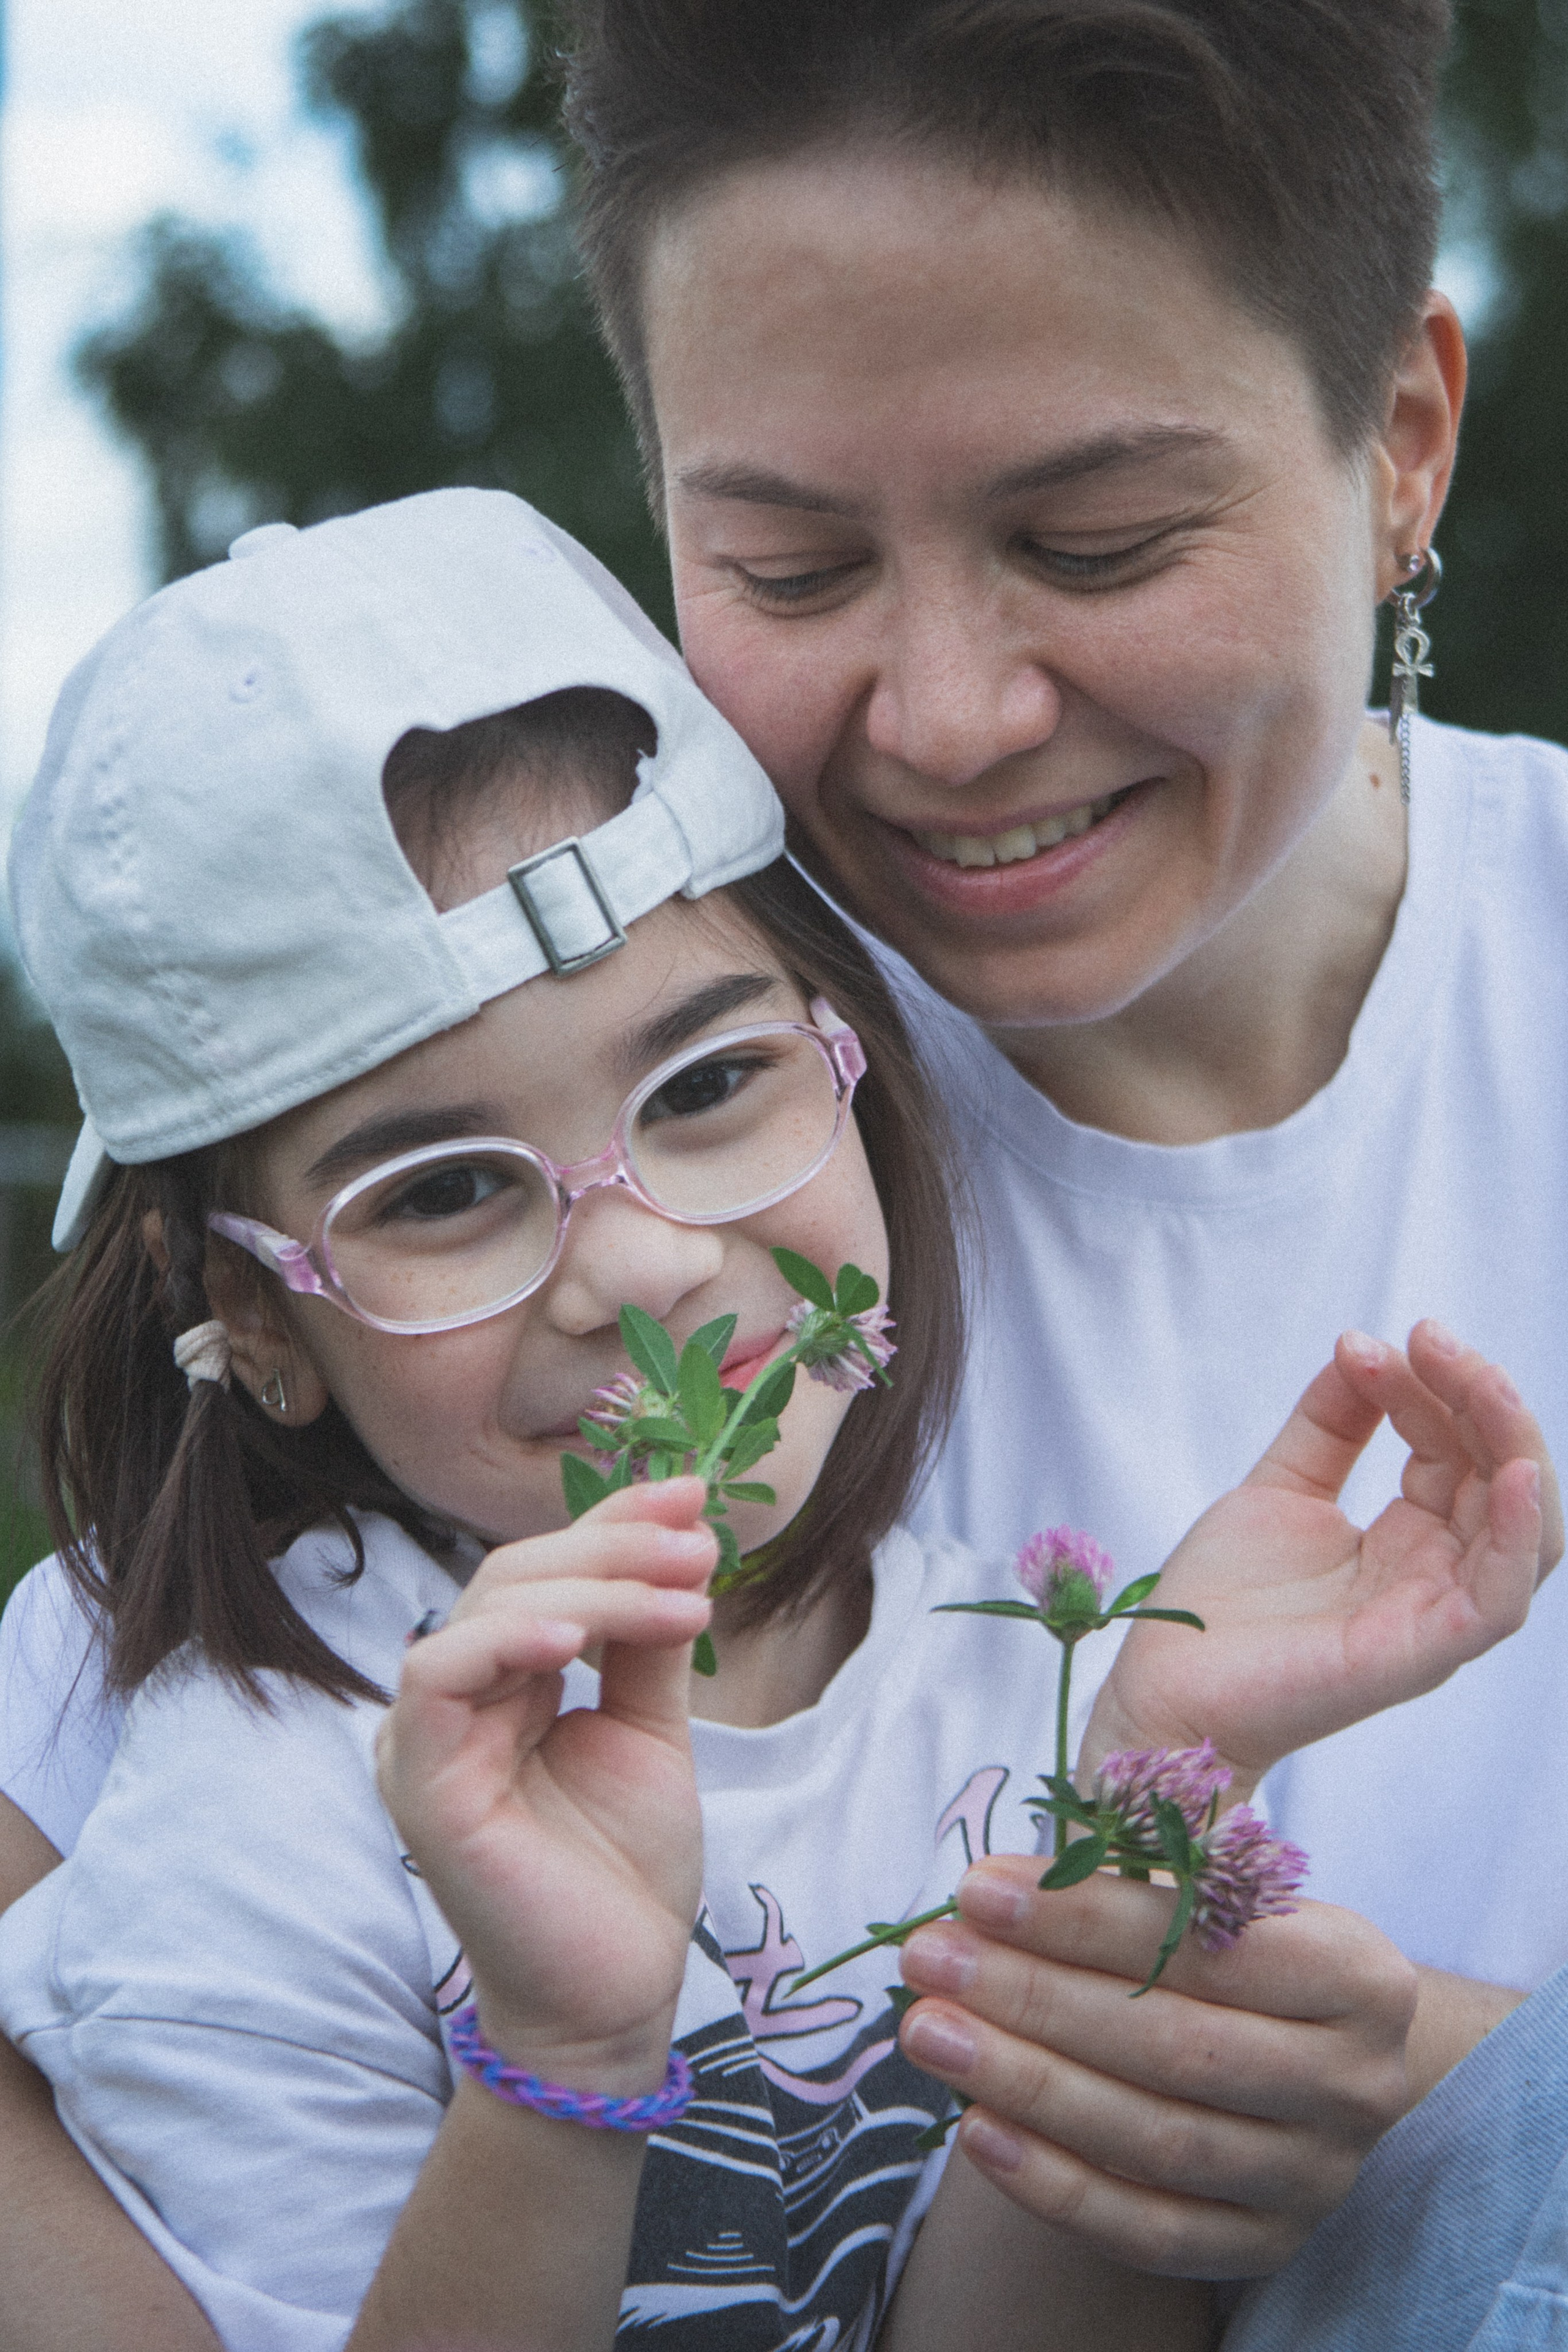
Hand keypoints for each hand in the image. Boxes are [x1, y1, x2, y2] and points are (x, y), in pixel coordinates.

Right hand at [375, 1479, 713, 2092]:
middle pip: (516, 1575)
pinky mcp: (421, 1781)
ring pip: (486, 1608)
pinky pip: (438, 1678)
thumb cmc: (624, 1869)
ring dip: (590, 1587)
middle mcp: (453, 1696)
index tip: (692, 1498)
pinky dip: (504, 1641)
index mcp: (500, 1678)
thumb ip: (648, 1640)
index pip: (545, 1571)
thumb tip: (680, 1540)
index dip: (614, 1524)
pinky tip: (574, 1639)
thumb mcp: (649, 1727)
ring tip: (680, 1596)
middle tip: (699, 1548)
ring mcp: (427, 1737)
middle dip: (615, 1548)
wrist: (617, 1989)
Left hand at [897, 1860, 1417, 2277]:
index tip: (977, 1888)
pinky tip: (976, 2131)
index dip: (1085, 1918)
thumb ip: (1154, 1866)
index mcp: (1361, 1975)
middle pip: (1175, 2045)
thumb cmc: (1249, 1948)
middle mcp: (1356, 2084)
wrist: (1328, 2055)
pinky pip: (1147, 2230)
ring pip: (1154, 2139)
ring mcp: (1316, 2177)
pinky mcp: (1266, 2245)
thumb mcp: (1231, 1885)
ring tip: (929, 2032)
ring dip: (1025, 2083)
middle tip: (930, 1957)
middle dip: (1034, 1996)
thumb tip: (1007, 1880)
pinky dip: (1054, 2185)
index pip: (1210, 1946)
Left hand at [1083, 1322, 1557, 1793]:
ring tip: (1478, 1380)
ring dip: (1512, 1446)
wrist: (1165, 1680)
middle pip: (1502, 1480)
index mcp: (1413, 1541)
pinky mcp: (1420, 1655)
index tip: (1376, 1342)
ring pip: (1524, 1532)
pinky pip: (1498, 1598)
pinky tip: (1510, 1476)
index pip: (1458, 1451)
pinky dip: (1515, 1534)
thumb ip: (1329, 1422)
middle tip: (1430, 1338)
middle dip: (1480, 1398)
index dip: (1432, 1388)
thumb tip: (1363, 1343)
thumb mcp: (1282, 1486)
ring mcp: (1435, 1618)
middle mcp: (1437, 1577)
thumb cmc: (1222, 1602)